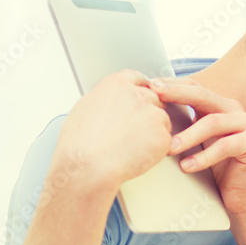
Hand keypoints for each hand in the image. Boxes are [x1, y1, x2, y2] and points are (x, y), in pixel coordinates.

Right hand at [55, 70, 173, 190]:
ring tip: (130, 145)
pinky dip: (156, 148)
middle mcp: (140, 95)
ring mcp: (154, 114)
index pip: (139, 79)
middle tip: (134, 131)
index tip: (141, 101)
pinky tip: (137, 154)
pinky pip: (166, 139)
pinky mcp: (163, 135)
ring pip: (162, 120)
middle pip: (155, 99)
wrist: (87, 165)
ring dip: (153, 131)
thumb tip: (112, 99)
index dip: (141, 91)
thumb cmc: (79, 141)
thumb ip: (108, 97)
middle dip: (148, 113)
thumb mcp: (87, 105)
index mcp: (119, 84)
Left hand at [150, 78, 245, 214]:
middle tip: (155, 96)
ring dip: (188, 136)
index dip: (173, 85)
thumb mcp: (196, 142)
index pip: (195, 88)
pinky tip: (187, 166)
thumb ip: (184, 124)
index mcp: (220, 106)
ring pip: (213, 123)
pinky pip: (226, 146)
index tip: (149, 85)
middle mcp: (236, 110)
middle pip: (204, 96)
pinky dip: (204, 157)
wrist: (240, 196)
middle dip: (177, 94)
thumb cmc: (214, 169)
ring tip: (169, 149)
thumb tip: (149, 112)